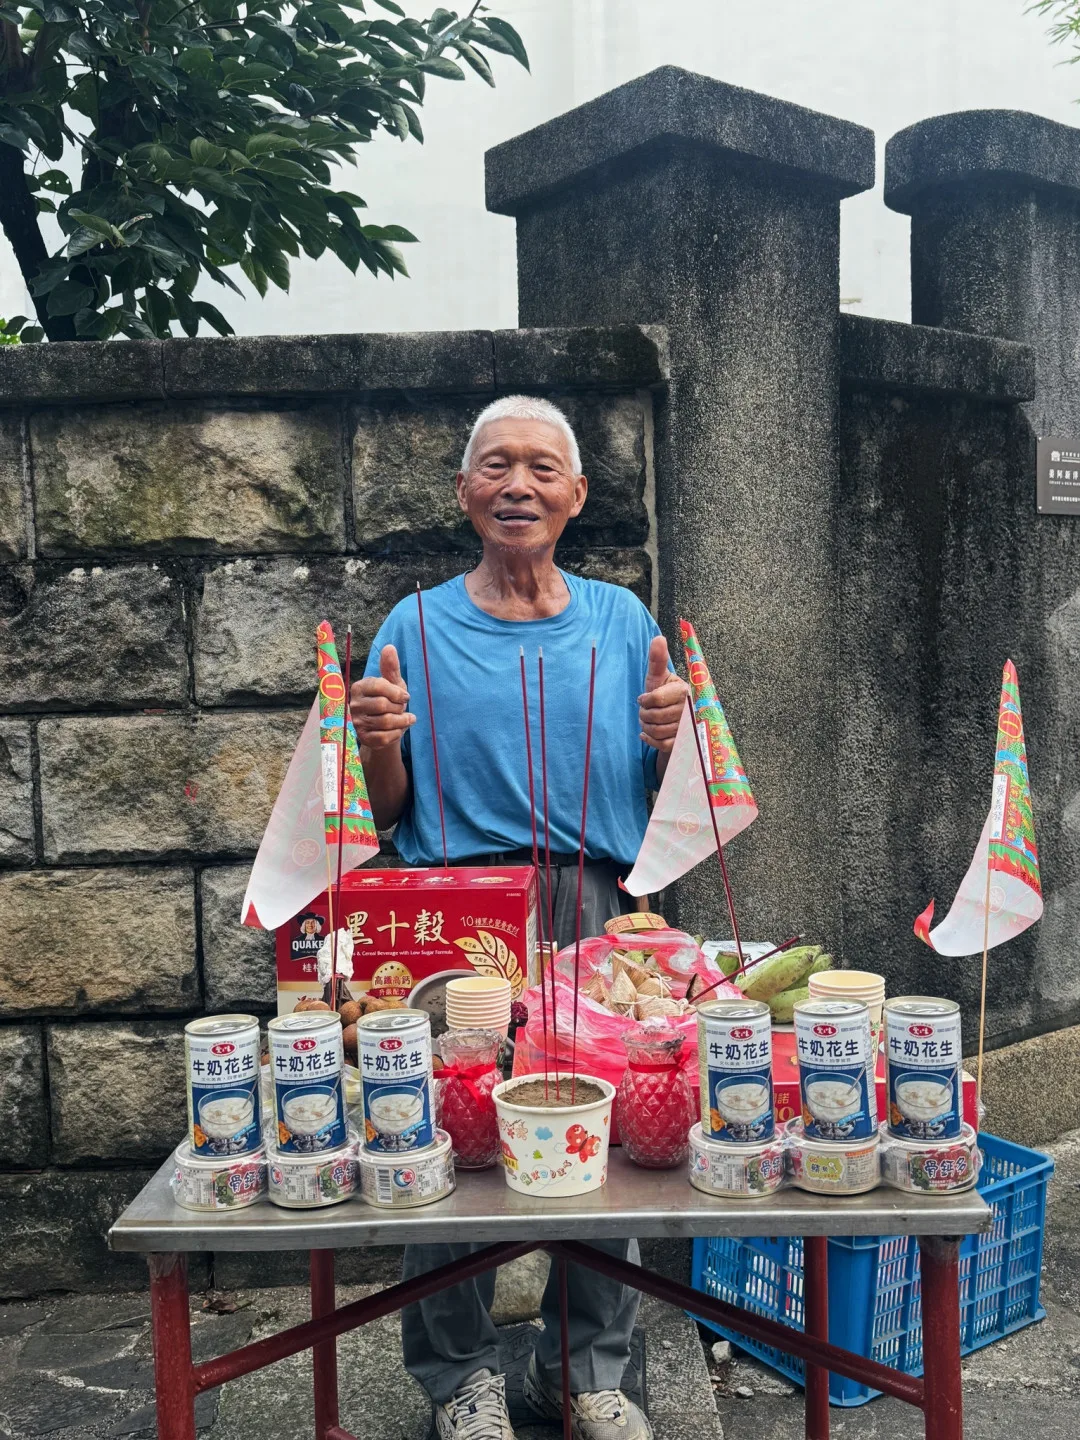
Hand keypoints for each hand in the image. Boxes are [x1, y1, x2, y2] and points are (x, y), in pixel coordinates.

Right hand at [350, 645, 414, 750]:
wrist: (386, 729)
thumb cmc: (390, 702)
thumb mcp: (393, 683)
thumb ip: (391, 667)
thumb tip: (389, 647)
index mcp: (359, 687)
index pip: (379, 686)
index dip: (397, 692)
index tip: (405, 696)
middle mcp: (354, 705)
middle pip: (383, 705)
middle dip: (399, 707)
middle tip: (402, 708)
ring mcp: (357, 723)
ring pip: (386, 722)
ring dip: (402, 721)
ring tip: (407, 719)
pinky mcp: (364, 738)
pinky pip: (385, 737)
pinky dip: (397, 733)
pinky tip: (398, 730)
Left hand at [637, 635, 688, 752]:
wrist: (673, 720)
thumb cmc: (664, 695)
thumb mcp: (658, 678)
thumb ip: (657, 660)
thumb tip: (658, 638)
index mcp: (684, 691)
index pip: (657, 699)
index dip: (645, 700)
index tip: (643, 699)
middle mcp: (690, 710)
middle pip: (655, 717)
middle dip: (644, 715)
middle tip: (645, 712)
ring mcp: (688, 728)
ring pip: (657, 731)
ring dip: (647, 727)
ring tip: (648, 722)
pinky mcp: (683, 743)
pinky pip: (661, 744)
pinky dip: (650, 739)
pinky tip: (647, 734)